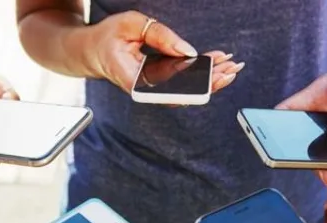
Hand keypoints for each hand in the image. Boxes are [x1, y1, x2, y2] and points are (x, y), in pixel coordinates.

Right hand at [73, 11, 243, 94]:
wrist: (93, 52)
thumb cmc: (109, 37)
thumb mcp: (131, 24)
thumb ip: (160, 35)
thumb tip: (189, 51)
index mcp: (133, 80)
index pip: (168, 88)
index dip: (193, 84)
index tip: (212, 74)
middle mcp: (146, 91)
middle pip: (184, 93)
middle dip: (211, 81)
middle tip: (233, 68)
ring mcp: (154, 91)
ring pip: (187, 91)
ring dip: (211, 78)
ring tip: (232, 66)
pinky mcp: (160, 86)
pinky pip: (184, 84)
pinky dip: (203, 74)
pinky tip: (219, 64)